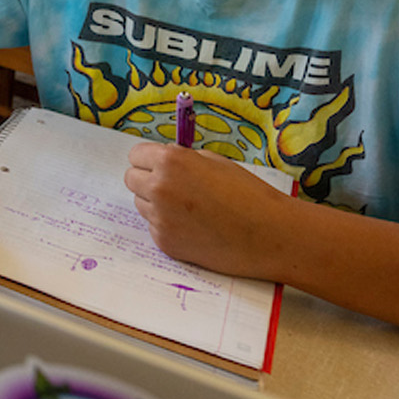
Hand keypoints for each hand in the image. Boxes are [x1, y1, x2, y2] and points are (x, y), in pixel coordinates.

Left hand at [123, 141, 293, 277]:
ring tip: (189, 208)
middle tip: (172, 186)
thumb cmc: (247, 194)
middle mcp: (159, 189)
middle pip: (131, 180)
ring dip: (156, 203)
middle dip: (147, 180)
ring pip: (141, 204)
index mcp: (171, 162)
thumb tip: (163, 162)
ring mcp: (159, 218)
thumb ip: (183, 159)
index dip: (148, 159)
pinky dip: (168, 225)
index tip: (157, 165)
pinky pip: (154, 227)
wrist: (267, 234)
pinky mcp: (164, 242)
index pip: (136, 155)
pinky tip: (194, 227)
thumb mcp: (214, 162)